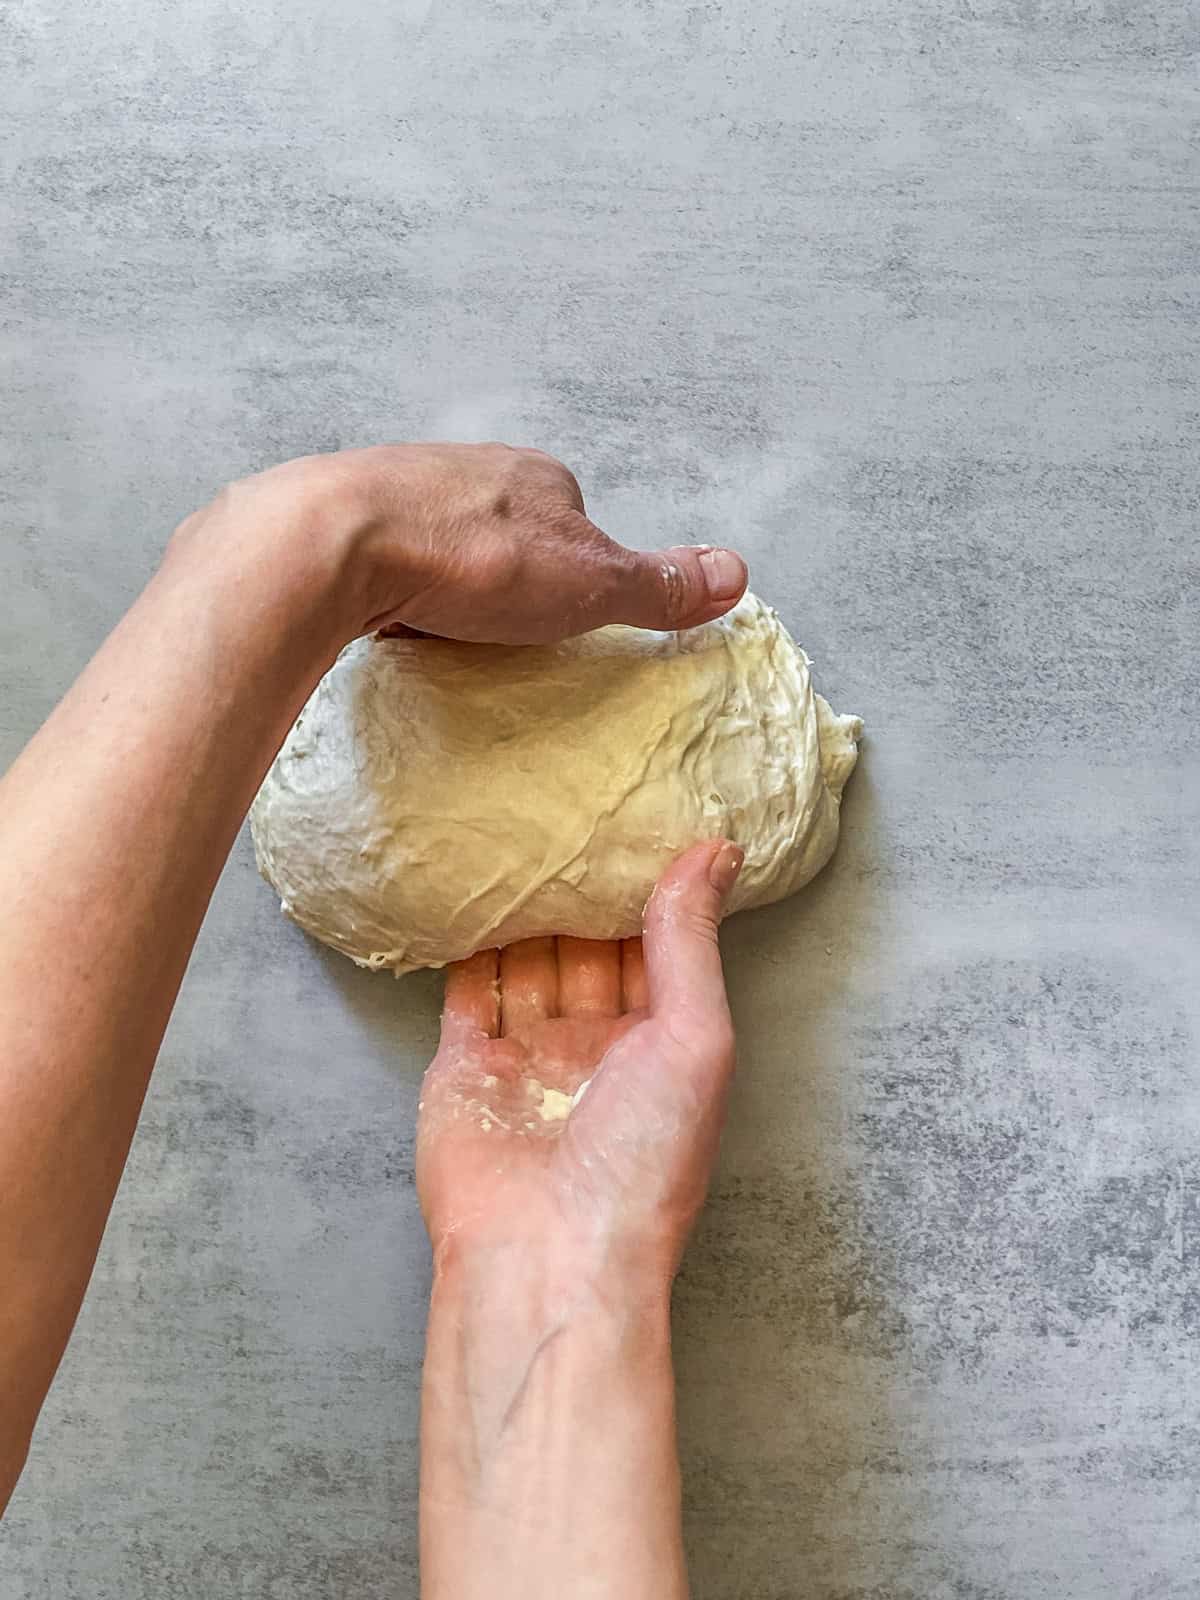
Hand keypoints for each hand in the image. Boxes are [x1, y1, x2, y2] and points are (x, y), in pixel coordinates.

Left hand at [171, 442, 747, 648]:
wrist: (333, 543)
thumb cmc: (468, 559)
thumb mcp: (589, 583)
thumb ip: (657, 584)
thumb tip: (736, 573)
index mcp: (535, 477)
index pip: (575, 524)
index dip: (575, 578)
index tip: (563, 626)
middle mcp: (468, 468)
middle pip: (505, 530)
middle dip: (505, 579)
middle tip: (500, 640)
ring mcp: (399, 488)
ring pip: (439, 541)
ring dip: (443, 582)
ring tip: (440, 633)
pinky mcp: (340, 520)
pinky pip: (380, 559)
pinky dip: (389, 588)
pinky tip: (384, 621)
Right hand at [417, 838, 743, 1293]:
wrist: (548, 1255)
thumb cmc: (643, 1158)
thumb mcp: (695, 1037)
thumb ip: (691, 940)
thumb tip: (719, 849)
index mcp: (660, 1043)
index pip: (653, 947)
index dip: (647, 889)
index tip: (639, 817)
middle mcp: (594, 1047)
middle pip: (585, 947)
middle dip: (578, 889)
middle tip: (568, 806)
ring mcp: (526, 1056)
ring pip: (525, 960)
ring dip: (521, 907)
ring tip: (515, 830)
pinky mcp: (463, 1068)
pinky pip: (465, 991)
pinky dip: (465, 944)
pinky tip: (464, 890)